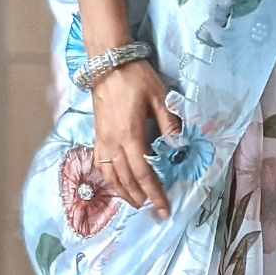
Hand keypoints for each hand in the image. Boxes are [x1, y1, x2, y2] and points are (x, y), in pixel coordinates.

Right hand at [90, 60, 179, 220]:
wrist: (108, 63)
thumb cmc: (136, 77)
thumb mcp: (160, 97)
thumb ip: (169, 124)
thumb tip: (178, 147)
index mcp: (130, 135)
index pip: (144, 173)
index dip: (154, 193)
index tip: (164, 209)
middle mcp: (112, 142)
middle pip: (126, 179)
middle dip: (140, 198)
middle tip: (153, 211)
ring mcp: (102, 139)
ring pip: (110, 175)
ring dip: (123, 193)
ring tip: (136, 203)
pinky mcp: (97, 135)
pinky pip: (100, 164)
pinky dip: (109, 179)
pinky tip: (116, 184)